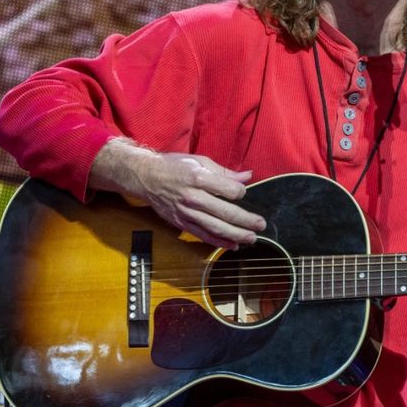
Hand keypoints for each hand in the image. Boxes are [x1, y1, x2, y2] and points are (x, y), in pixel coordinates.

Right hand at [91, 139, 264, 248]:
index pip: (229, 190)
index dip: (240, 192)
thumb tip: (247, 176)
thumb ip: (224, 172)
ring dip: (236, 235)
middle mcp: (193, 198)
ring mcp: (186, 213)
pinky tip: (232, 246)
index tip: (243, 192)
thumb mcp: (199, 161)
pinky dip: (218, 242)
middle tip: (260, 225)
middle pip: (225, 213)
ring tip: (251, 238)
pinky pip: (202, 235)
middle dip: (246, 221)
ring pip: (215, 228)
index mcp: (199, 178)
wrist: (146, 177)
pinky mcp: (181, 223)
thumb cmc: (174, 165)